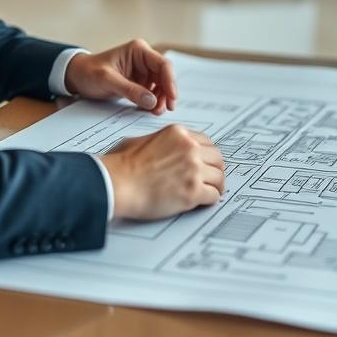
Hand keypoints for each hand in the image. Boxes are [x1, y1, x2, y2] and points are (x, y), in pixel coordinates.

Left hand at [65, 39, 176, 113]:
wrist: (77, 76)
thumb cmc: (89, 72)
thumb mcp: (108, 80)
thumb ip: (130, 90)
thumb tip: (152, 101)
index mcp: (138, 50)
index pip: (162, 64)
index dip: (170, 82)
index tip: (172, 98)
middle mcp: (143, 59)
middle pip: (164, 76)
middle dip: (166, 93)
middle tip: (164, 109)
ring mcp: (142, 71)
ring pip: (161, 86)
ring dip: (161, 99)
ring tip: (155, 112)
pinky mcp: (139, 82)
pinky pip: (152, 92)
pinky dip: (154, 102)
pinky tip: (150, 109)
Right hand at [100, 125, 225, 219]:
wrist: (117, 183)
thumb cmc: (122, 165)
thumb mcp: (140, 140)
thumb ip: (159, 142)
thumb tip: (161, 150)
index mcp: (178, 134)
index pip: (206, 142)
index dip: (207, 155)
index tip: (206, 163)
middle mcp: (189, 148)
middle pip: (217, 158)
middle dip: (215, 169)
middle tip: (212, 179)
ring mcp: (193, 169)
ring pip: (219, 177)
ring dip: (215, 186)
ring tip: (210, 192)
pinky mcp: (193, 191)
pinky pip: (214, 196)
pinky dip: (211, 200)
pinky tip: (204, 202)